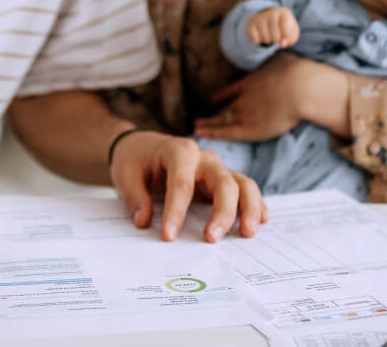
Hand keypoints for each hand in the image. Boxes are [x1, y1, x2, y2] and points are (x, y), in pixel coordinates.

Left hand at [109, 130, 266, 243]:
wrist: (143, 147)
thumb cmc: (136, 160)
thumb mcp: (126, 174)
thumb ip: (134, 196)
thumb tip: (144, 221)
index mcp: (179, 151)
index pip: (182, 183)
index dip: (176, 211)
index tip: (168, 236)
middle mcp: (203, 158)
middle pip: (223, 181)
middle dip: (221, 212)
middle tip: (211, 240)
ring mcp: (216, 168)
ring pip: (243, 183)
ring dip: (248, 208)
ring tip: (247, 233)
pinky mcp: (222, 180)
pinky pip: (245, 189)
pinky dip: (255, 204)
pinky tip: (261, 220)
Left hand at [193, 51, 350, 141]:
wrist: (300, 88)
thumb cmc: (294, 72)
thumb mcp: (280, 58)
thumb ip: (274, 59)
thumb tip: (276, 49)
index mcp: (250, 82)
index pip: (231, 91)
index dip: (222, 96)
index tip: (213, 99)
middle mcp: (244, 98)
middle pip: (225, 109)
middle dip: (213, 115)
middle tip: (199, 120)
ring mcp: (246, 113)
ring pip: (223, 121)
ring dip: (209, 125)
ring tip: (197, 127)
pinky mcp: (252, 129)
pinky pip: (228, 132)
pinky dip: (214, 133)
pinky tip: (202, 132)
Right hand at [247, 7, 299, 47]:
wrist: (269, 19)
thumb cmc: (284, 27)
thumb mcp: (292, 32)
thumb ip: (290, 39)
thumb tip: (282, 43)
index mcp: (284, 13)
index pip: (286, 30)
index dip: (286, 36)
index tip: (286, 35)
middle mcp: (271, 12)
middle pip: (275, 36)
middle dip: (277, 40)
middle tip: (277, 35)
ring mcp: (260, 17)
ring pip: (265, 38)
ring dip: (268, 40)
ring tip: (269, 35)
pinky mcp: (251, 23)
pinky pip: (255, 39)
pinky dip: (258, 41)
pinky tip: (261, 35)